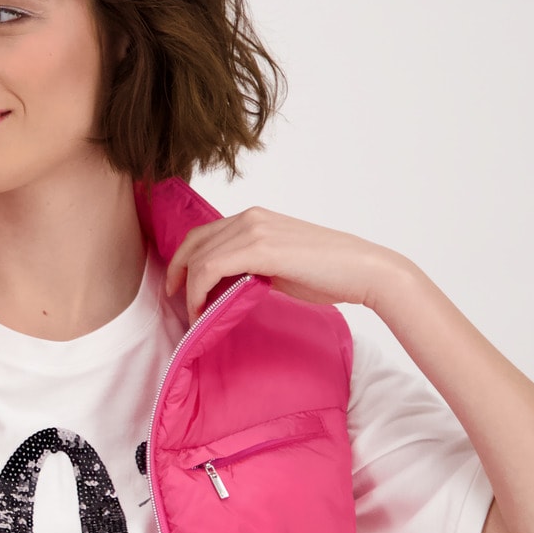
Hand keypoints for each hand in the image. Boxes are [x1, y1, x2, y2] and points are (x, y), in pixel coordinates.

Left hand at [163, 205, 401, 324]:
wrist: (360, 270)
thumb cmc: (328, 272)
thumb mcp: (279, 264)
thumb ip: (251, 266)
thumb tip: (226, 286)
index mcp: (255, 217)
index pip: (204, 234)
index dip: (184, 260)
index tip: (179, 286)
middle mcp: (250, 217)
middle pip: (194, 241)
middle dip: (177, 273)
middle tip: (173, 299)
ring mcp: (254, 230)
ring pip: (200, 257)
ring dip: (189, 290)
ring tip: (193, 315)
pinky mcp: (259, 248)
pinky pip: (211, 268)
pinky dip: (199, 292)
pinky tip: (203, 312)